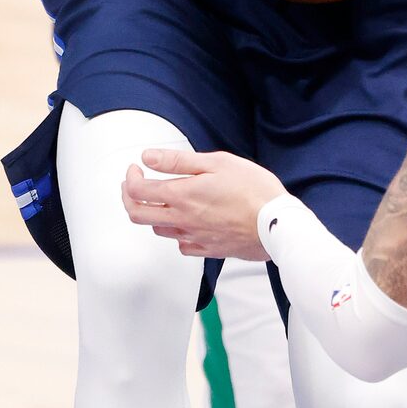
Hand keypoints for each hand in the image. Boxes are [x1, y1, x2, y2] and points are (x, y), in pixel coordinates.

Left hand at [122, 148, 285, 260]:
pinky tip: (184, 221)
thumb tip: (149, 157)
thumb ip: (179, 161)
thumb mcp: (217, 162)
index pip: (138, 192)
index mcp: (182, 196)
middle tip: (133, 186)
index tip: (136, 169)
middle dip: (129, 199)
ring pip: (159, 230)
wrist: (276, 225)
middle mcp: (183, 221)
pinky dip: (176, 232)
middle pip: (138, 216)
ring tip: (160, 199)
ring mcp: (194, 238)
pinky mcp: (207, 250)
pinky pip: (181, 245)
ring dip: (152, 213)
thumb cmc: (253, 190)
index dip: (130, 178)